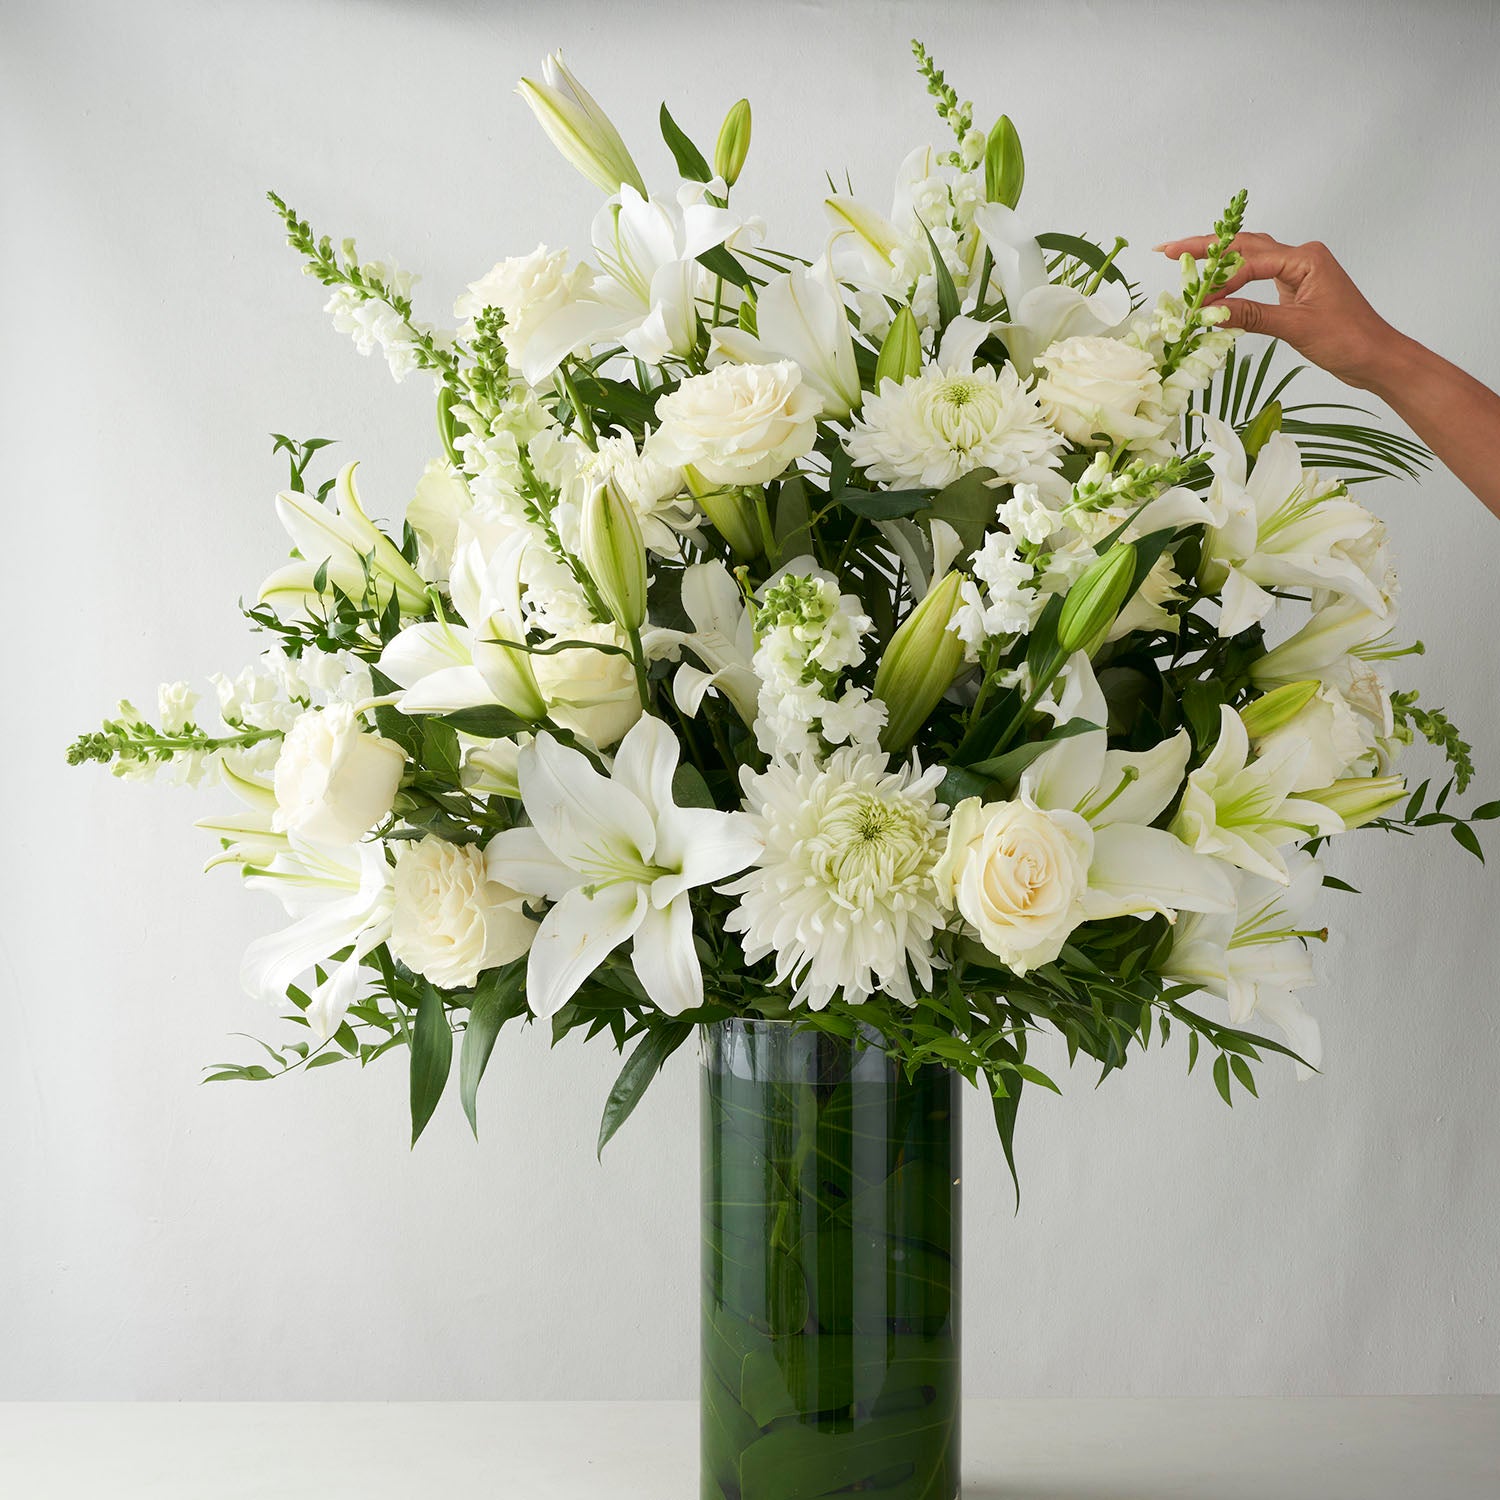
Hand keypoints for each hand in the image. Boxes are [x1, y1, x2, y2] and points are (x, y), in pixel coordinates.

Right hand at [1154, 232, 1397, 390]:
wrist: (1376, 356)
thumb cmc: (1348, 339)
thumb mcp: (1296, 327)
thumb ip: (1253, 315)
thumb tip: (1211, 312)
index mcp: (1305, 258)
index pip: (1250, 261)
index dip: (1219, 279)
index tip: (1195, 300)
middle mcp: (1301, 257)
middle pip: (1245, 245)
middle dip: (1207, 248)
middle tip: (1168, 250)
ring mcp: (1298, 272)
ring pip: (1250, 257)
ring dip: (1218, 260)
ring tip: (1184, 259)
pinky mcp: (1296, 288)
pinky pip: (1258, 277)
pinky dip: (1234, 280)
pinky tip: (1215, 285)